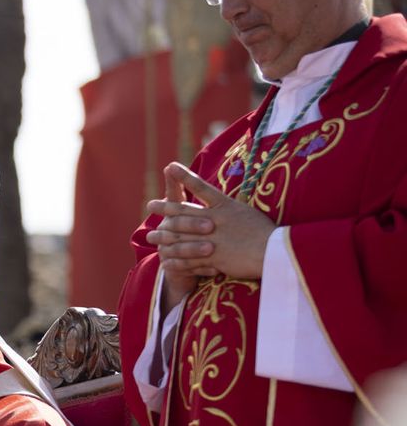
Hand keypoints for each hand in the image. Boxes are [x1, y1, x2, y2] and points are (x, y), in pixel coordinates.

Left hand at [146, 163, 274, 304]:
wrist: (276, 252)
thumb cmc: (267, 232)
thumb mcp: (248, 213)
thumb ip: (231, 209)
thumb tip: (222, 204)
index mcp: (226, 206)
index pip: (201, 187)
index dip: (184, 177)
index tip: (170, 166)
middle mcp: (215, 220)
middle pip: (183, 211)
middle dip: (165, 207)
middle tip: (150, 205)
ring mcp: (211, 239)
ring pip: (181, 235)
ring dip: (164, 235)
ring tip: (150, 235)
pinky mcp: (213, 257)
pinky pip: (188, 259)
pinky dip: (175, 259)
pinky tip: (164, 259)